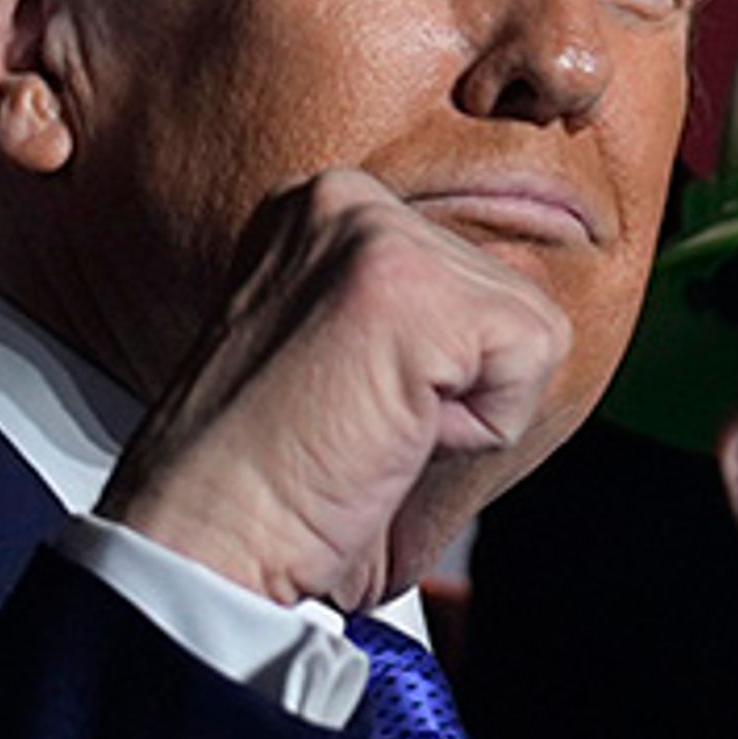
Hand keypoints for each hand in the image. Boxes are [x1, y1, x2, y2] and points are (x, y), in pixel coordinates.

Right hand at [97, 170, 568, 612]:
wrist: (203, 538)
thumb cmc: (265, 480)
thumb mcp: (337, 353)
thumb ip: (411, 309)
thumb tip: (516, 310)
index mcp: (317, 208)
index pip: (467, 276)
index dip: (436, 370)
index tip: (348, 405)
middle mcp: (342, 200)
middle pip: (505, 295)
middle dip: (456, 385)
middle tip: (357, 425)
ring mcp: (376, 235)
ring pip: (528, 328)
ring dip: (467, 411)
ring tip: (368, 428)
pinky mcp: (417, 288)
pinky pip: (534, 358)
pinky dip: (482, 429)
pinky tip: (388, 434)